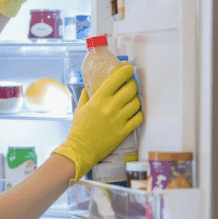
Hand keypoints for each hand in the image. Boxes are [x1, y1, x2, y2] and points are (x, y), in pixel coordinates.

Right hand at [53, 65, 142, 179]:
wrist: (81, 150)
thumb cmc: (78, 129)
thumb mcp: (80, 108)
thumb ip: (86, 95)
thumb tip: (90, 85)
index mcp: (98, 99)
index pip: (117, 78)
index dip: (126, 71)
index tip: (128, 69)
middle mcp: (110, 107)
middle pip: (131, 89)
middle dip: (132, 84)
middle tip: (130, 86)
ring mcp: (119, 119)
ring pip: (136, 103)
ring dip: (135, 100)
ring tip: (131, 101)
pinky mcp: (124, 131)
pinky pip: (138, 118)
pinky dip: (138, 113)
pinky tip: (133, 113)